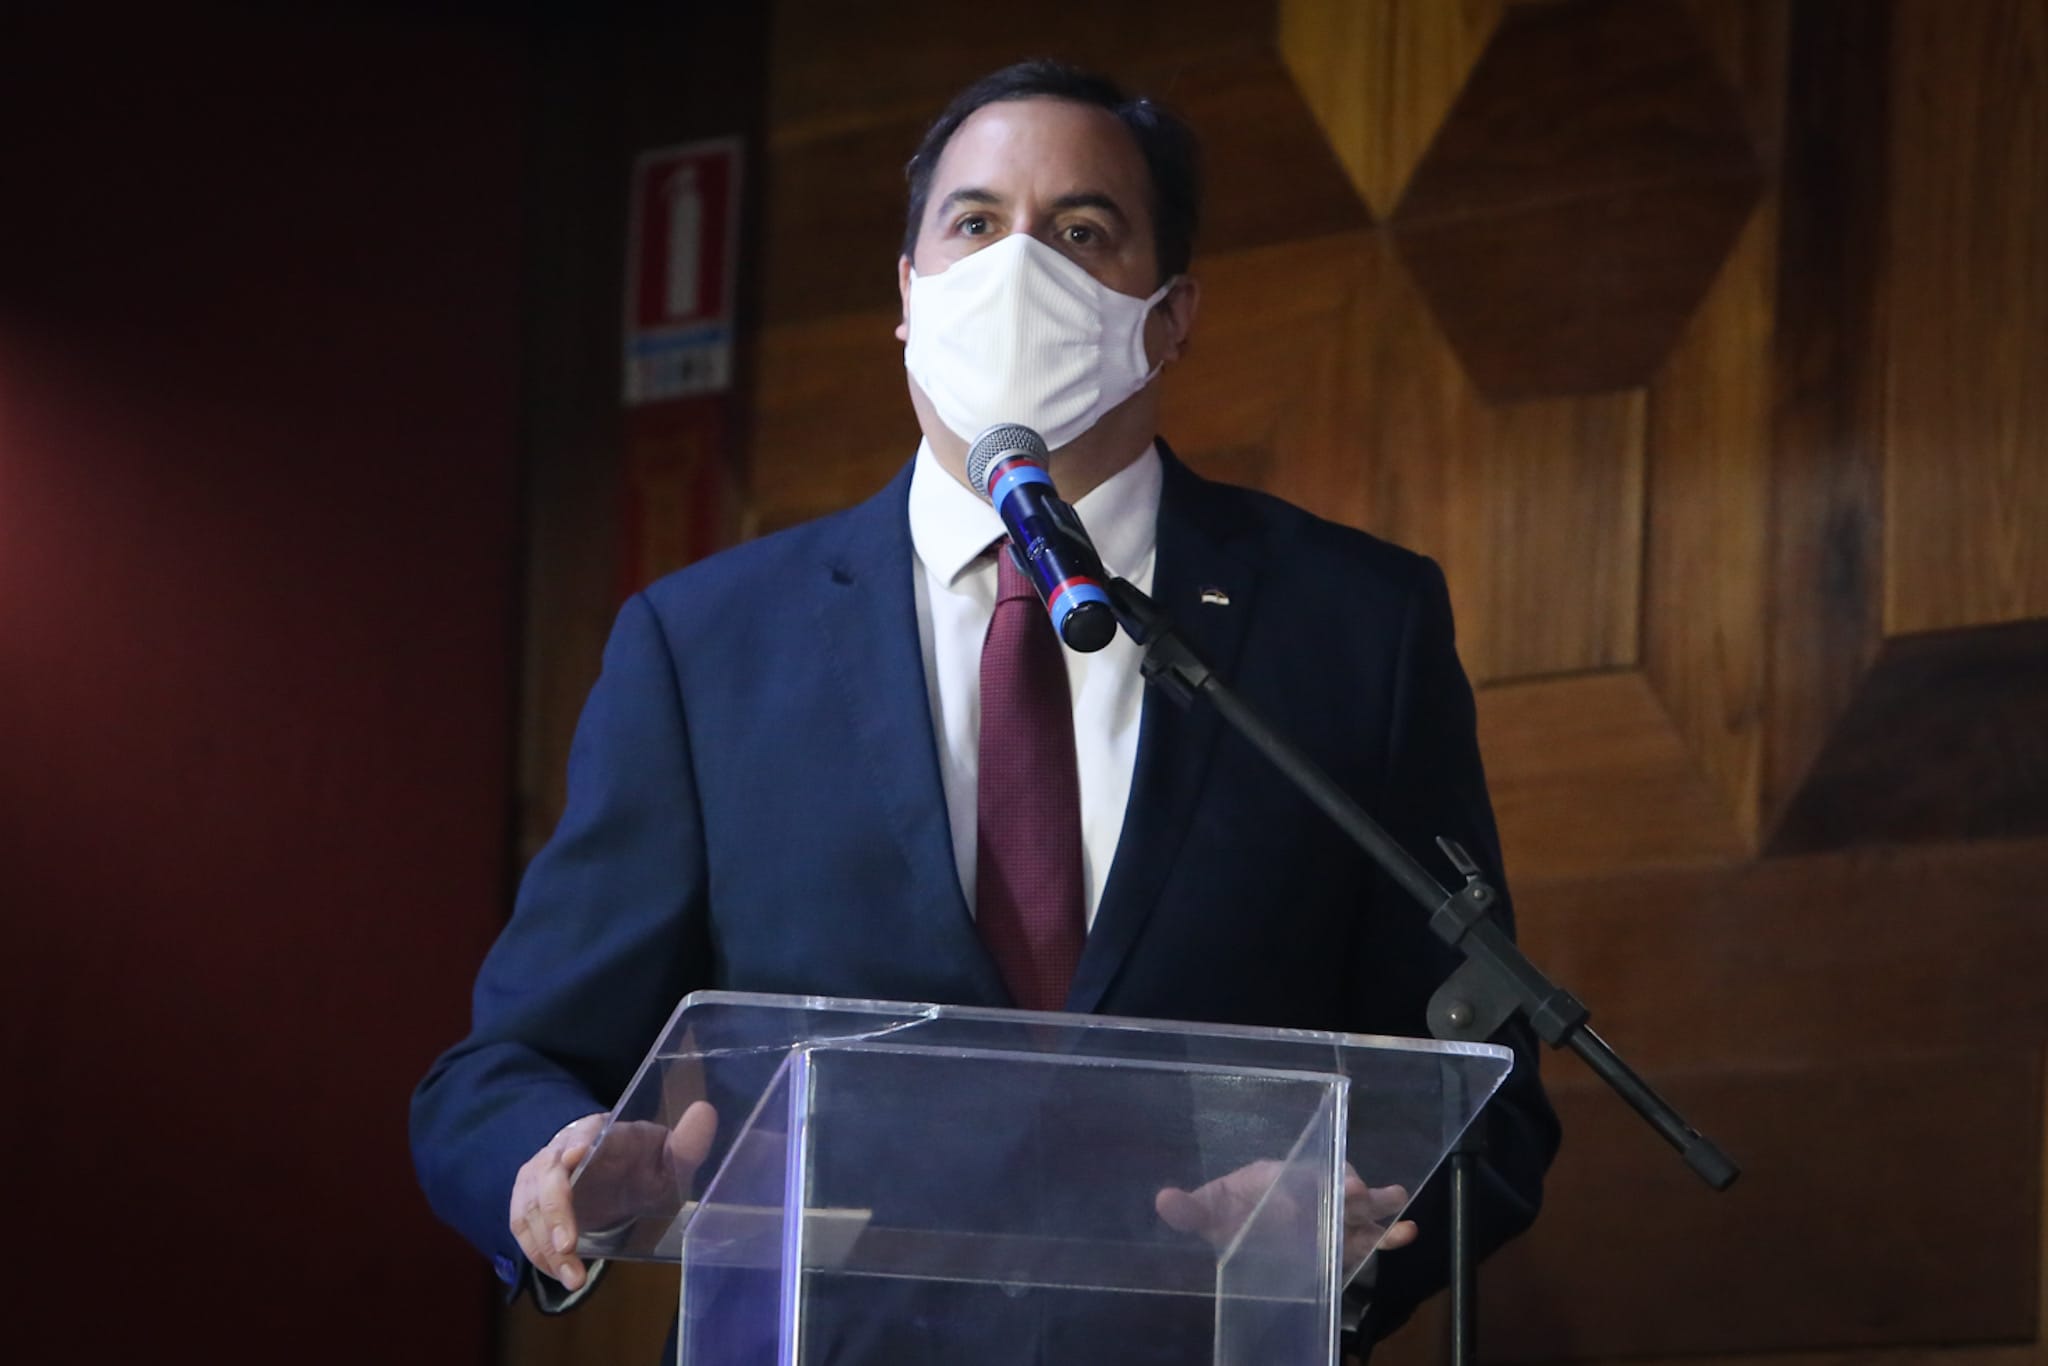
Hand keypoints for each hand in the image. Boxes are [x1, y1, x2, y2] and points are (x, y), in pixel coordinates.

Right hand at [509, 1100, 717, 1290]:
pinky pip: (523, 1227)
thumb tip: (706, 1111)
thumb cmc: (643, 1163)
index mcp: (599, 1132)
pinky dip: (537, 1253)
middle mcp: (561, 1149)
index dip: (579, 1140)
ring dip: (545, 1245)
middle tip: (568, 1246)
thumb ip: (688, 1142)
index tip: (577, 1155)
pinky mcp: (528, 1202)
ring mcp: (539, 1175)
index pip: (584, 1130)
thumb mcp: (670, 1157)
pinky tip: (560, 1275)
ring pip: (529, 1207)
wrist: (616, 1175)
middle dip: (555, 1210)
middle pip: (547, 1174)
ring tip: (573, 1278)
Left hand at [1156, 1161, 1414, 1264]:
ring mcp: (1328, 1219)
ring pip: (1362, 1211)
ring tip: (1404, 1215)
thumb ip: (1190, 1208)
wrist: (1238, 1232)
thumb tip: (1163, 1200)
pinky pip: (1367, 1239)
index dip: (1328, 1178)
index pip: (1311, 1173)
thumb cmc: (1227, 1214)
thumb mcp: (1208, 1210)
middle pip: (1340, 1189)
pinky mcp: (1339, 1244)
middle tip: (1365, 1198)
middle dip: (1355, 1194)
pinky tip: (1407, 1232)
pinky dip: (1388, 1236)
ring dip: (1383, 1210)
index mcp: (1282, 1178)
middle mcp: (1311, 1194)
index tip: (1345, 1186)